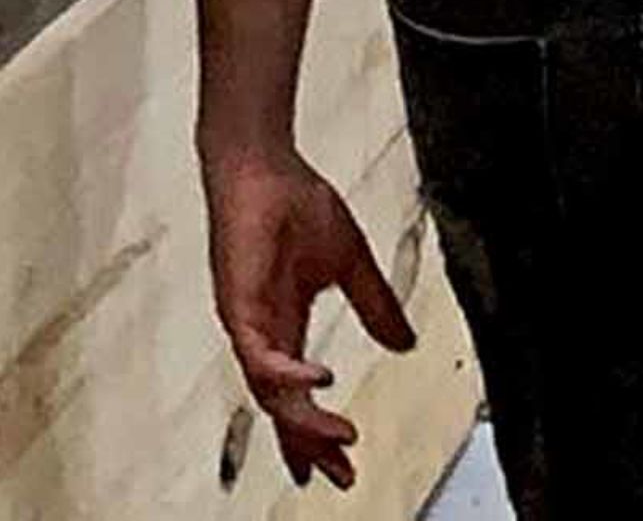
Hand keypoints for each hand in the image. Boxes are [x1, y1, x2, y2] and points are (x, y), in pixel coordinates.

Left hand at [202, 145, 417, 490]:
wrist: (266, 168)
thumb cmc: (298, 206)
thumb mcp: (353, 263)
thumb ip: (375, 306)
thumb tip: (405, 345)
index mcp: (285, 326)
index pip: (298, 394)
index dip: (314, 433)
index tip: (341, 464)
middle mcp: (262, 335)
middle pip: (282, 407)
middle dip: (309, 444)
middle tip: (339, 473)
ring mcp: (247, 323)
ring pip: (270, 391)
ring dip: (302, 420)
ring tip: (338, 437)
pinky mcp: (237, 305)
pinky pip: (259, 354)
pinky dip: (287, 373)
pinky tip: (320, 381)